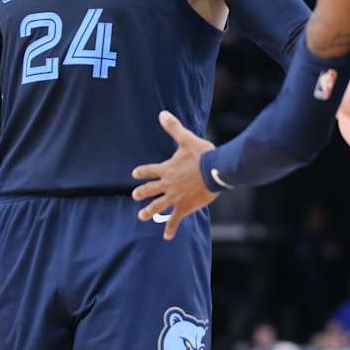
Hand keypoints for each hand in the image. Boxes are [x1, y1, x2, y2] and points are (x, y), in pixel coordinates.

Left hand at [131, 110, 218, 240]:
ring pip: (158, 206)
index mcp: (167, 168)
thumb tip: (162, 113)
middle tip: (134, 195)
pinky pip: (175, 219)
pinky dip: (170, 228)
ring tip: (141, 216)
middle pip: (150, 189)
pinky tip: (166, 236)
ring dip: (149, 211)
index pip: (150, 170)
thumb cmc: (202, 154)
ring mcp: (175, 197)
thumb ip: (173, 128)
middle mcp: (168, 184)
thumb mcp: (186, 139)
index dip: (142, 171)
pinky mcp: (185, 207)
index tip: (134, 173)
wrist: (215, 171)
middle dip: (142, 192)